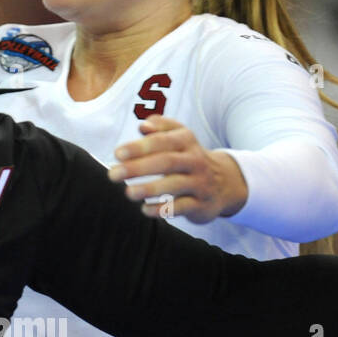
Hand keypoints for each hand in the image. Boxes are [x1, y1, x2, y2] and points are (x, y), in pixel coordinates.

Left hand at [107, 115, 247, 223]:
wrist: (224, 183)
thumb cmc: (187, 156)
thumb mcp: (179, 136)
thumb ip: (160, 127)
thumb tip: (143, 126)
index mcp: (186, 141)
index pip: (162, 141)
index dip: (139, 147)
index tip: (118, 154)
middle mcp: (195, 160)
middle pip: (167, 162)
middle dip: (138, 168)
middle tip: (113, 174)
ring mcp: (200, 183)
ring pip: (175, 185)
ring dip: (150, 189)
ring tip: (129, 193)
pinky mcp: (201, 204)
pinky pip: (182, 207)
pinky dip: (163, 209)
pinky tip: (144, 209)